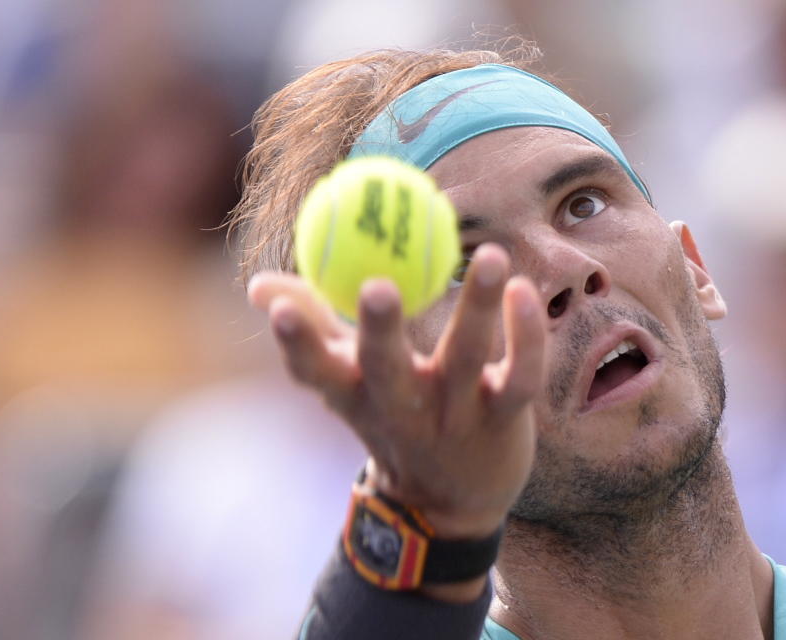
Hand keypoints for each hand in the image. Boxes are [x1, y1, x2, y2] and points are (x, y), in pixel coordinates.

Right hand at [248, 244, 545, 540]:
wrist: (450, 505)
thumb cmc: (393, 419)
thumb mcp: (348, 384)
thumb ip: (312, 328)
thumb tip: (258, 285)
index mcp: (358, 395)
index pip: (317, 371)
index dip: (297, 343)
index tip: (277, 307)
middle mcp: (403, 408)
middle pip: (386, 371)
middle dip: (378, 333)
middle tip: (376, 286)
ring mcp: (455, 415)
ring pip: (464, 357)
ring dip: (477, 306)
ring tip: (491, 255)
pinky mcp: (504, 419)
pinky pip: (520, 376)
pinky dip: (527, 335)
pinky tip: (524, 291)